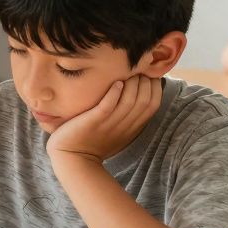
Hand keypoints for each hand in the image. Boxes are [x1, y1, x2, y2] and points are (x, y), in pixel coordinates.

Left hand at [47, 75, 162, 163]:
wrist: (72, 158)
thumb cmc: (93, 139)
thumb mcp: (117, 128)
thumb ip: (128, 113)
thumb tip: (138, 88)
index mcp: (132, 127)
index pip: (153, 104)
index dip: (155, 86)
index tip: (147, 73)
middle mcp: (124, 125)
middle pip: (144, 101)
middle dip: (144, 81)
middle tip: (137, 69)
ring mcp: (109, 123)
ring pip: (129, 102)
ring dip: (131, 84)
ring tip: (128, 73)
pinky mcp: (93, 121)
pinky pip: (108, 106)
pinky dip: (114, 93)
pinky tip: (116, 83)